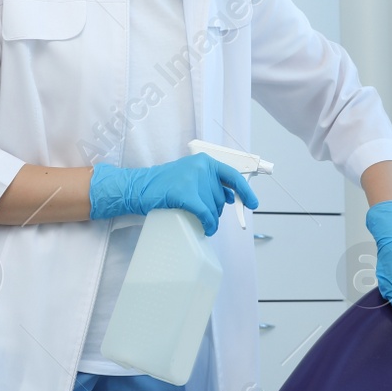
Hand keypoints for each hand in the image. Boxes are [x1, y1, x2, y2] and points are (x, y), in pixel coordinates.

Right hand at [89, 153, 258, 235]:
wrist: (138, 188)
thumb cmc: (163, 184)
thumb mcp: (189, 175)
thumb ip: (210, 182)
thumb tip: (231, 196)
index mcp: (204, 161)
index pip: (232, 176)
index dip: (245, 191)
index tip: (253, 203)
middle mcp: (201, 167)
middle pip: (220, 198)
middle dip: (215, 210)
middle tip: (201, 213)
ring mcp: (192, 180)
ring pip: (213, 208)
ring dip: (210, 219)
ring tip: (198, 220)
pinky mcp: (184, 194)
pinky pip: (205, 214)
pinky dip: (208, 224)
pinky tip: (207, 229)